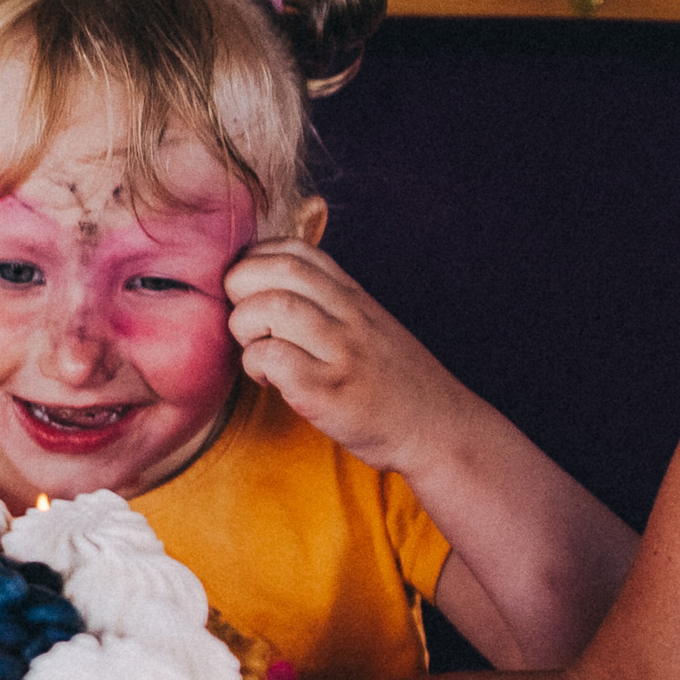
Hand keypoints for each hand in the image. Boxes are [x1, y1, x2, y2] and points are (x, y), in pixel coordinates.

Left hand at [224, 239, 479, 475]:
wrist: (437, 429)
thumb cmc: (389, 381)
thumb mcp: (365, 325)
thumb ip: (326, 301)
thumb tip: (266, 285)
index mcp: (352, 295)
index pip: (295, 250)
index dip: (257, 261)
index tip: (251, 293)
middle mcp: (348, 314)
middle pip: (280, 269)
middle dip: (241, 287)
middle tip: (245, 321)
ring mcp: (340, 351)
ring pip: (272, 308)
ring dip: (245, 326)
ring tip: (256, 349)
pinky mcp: (327, 391)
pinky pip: (274, 359)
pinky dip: (256, 365)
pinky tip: (268, 381)